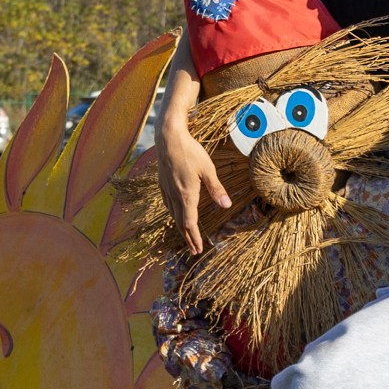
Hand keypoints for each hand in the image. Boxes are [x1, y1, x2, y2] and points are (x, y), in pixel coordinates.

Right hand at [156, 123, 229, 255]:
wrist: (168, 138)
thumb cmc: (190, 152)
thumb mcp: (208, 170)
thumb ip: (216, 189)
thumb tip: (226, 205)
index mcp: (187, 195)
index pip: (190, 223)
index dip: (194, 238)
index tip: (198, 249)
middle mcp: (174, 196)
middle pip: (180, 223)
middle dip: (187, 238)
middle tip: (194, 250)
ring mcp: (167, 190)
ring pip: (173, 214)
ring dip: (180, 227)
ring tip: (187, 234)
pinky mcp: (162, 183)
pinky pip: (168, 204)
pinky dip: (174, 214)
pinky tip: (177, 213)